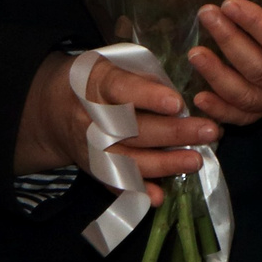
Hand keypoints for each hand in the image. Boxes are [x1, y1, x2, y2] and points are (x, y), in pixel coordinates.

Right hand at [13, 50, 216, 206]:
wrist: (52, 109)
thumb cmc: (99, 81)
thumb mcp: (114, 64)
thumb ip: (143, 75)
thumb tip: (182, 94)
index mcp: (95, 82)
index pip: (121, 88)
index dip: (148, 96)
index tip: (177, 103)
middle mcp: (88, 117)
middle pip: (131, 127)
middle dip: (172, 132)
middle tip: (209, 131)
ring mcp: (88, 147)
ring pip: (125, 159)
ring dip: (162, 164)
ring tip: (195, 160)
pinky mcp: (91, 168)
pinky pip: (113, 183)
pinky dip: (135, 191)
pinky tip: (158, 196)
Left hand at [187, 0, 261, 126]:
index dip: (256, 24)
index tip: (230, 4)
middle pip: (260, 69)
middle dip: (229, 42)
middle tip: (208, 16)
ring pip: (247, 95)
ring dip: (217, 76)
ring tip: (195, 53)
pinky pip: (244, 116)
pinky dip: (221, 110)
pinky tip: (200, 98)